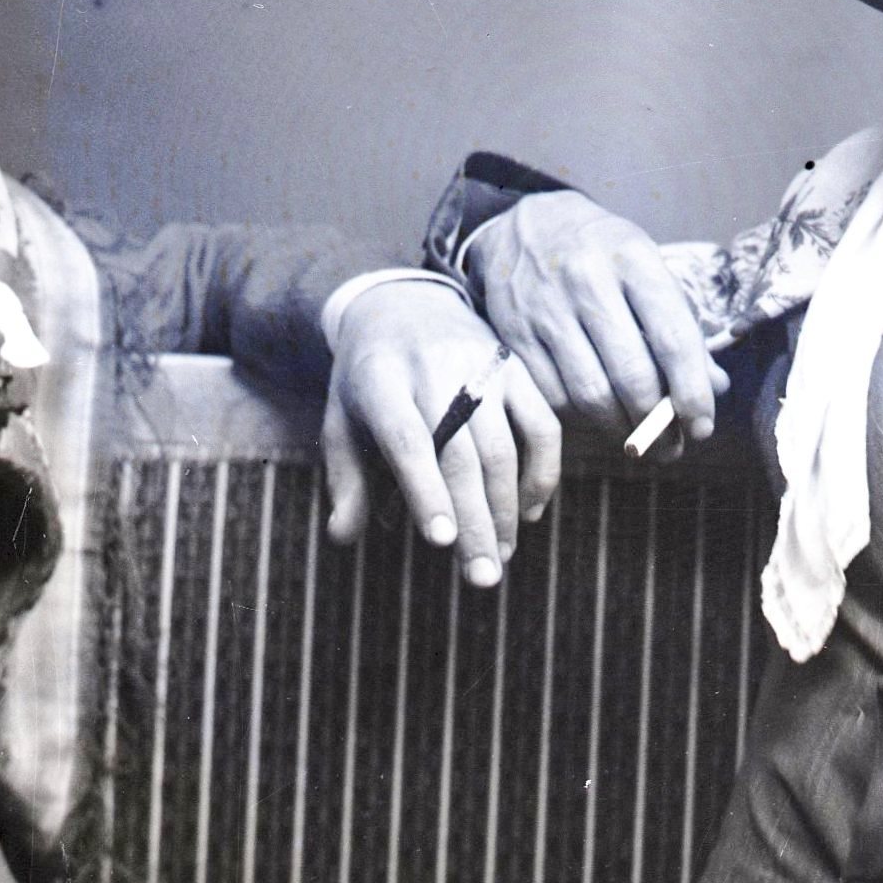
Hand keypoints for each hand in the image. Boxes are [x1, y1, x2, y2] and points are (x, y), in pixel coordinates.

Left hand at [325, 277, 560, 587]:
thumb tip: (343, 536)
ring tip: (498, 558)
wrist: (403, 303)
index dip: (426, 491)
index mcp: (382, 380)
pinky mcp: (516, 369)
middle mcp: (435, 370)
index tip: (441, 542)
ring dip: (506, 510)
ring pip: (504, 447)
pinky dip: (541, 474)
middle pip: (462, 455)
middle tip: (482, 578)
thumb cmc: (367, 378)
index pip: (409, 440)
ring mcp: (482, 367)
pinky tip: (529, 514)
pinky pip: (541, 426)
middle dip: (476, 523)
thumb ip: (345, 478)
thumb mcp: (340, 419)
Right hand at [466, 193, 727, 448]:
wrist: (525, 225)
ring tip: (640, 442)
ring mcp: (545, 307)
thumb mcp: (647, 268)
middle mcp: (587, 279)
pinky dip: (582, 420)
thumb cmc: (602, 253)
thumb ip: (680, 325)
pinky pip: (554, 396)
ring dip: (621, 430)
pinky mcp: (514, 333)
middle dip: (658, 424)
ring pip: (590, 394)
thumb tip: (715, 388)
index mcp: (633, 258)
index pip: (672, 337)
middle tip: (673, 447)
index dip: (692, 392)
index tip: (702, 426)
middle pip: (632, 375)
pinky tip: (600, 421)